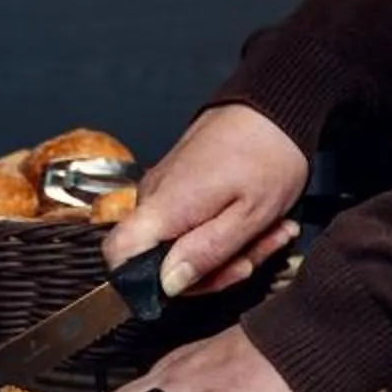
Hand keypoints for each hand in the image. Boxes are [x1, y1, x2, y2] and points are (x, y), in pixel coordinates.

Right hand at [108, 106, 307, 299]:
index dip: (142, 282)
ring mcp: (164, 189)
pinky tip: (257, 221)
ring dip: (227, 251)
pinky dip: (223, 230)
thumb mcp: (249, 215)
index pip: (117, 255)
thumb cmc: (267, 154)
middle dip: (213, 269)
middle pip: (159, 259)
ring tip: (270, 232)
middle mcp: (152, 197)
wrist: (274, 105)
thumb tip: (168, 286)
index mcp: (164, 207)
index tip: (191, 282)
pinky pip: (190, 223)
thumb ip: (206, 253)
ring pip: (182, 243)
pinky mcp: (178, 184)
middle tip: (257, 254)